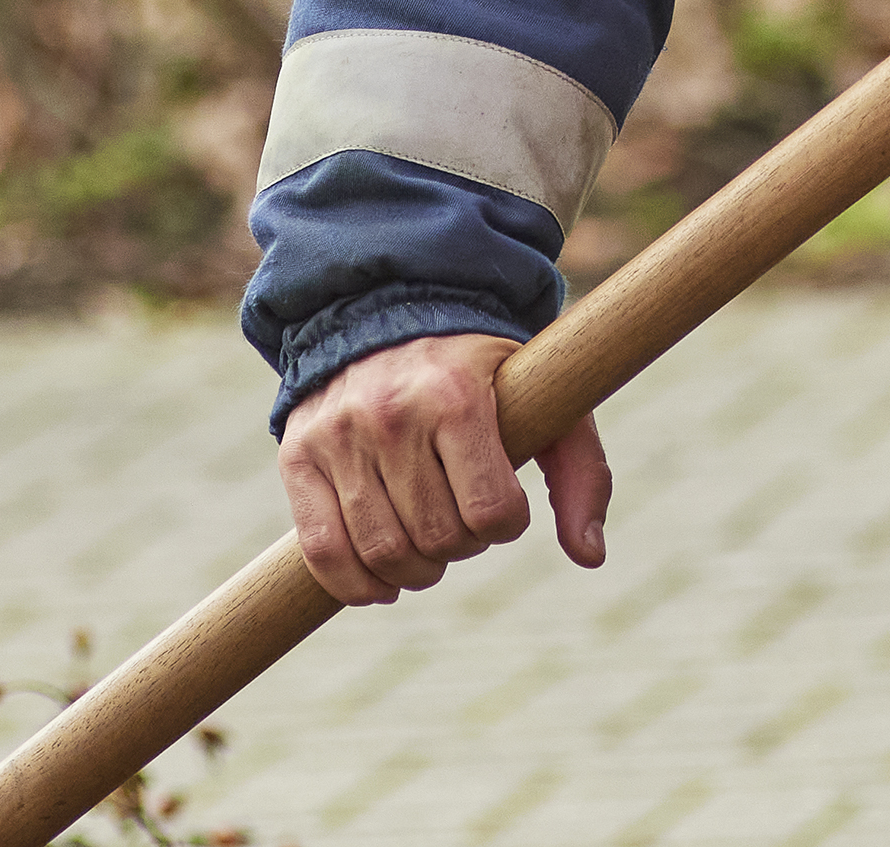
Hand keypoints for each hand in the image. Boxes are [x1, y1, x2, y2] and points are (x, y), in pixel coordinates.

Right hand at [274, 332, 612, 605]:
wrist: (394, 306)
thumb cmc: (486, 369)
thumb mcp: (547, 400)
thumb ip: (581, 473)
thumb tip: (589, 558)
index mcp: (457, 397)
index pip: (491, 513)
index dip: (506, 524)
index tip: (503, 503)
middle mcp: (392, 415)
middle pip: (437, 539)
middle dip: (461, 546)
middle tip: (463, 522)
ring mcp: (339, 435)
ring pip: (382, 552)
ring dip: (415, 570)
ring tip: (427, 546)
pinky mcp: (300, 453)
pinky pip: (321, 551)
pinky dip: (353, 584)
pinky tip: (380, 583)